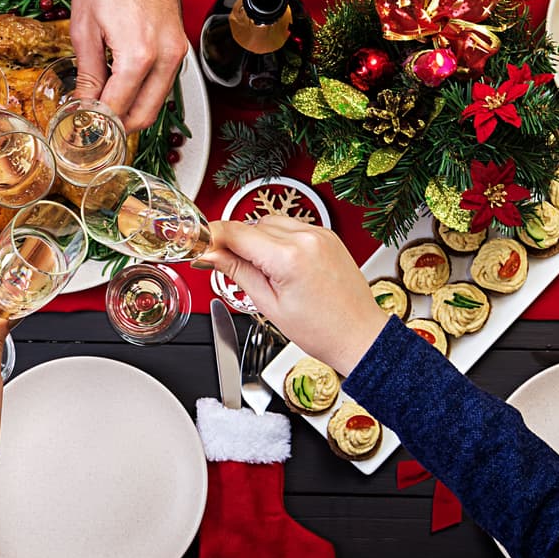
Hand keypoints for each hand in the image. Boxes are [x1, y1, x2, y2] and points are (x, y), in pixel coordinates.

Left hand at [70, 0, 188, 131]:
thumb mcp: (85, 27)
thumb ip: (87, 73)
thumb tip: (84, 103)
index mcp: (139, 54)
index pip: (117, 109)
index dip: (95, 123)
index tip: (79, 127)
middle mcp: (166, 55)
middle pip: (145, 115)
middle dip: (117, 128)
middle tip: (92, 128)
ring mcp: (178, 50)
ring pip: (157, 102)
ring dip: (131, 111)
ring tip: (102, 107)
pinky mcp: (179, 43)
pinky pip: (163, 81)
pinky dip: (144, 92)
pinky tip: (120, 87)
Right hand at [198, 218, 388, 375]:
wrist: (359, 335)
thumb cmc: (322, 330)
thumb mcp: (268, 304)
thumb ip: (237, 272)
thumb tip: (210, 255)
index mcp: (289, 257)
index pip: (237, 232)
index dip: (212, 236)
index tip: (199, 243)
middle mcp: (306, 238)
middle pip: (252, 225)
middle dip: (236, 242)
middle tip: (227, 266)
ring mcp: (319, 233)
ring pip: (270, 222)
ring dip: (257, 239)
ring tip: (262, 270)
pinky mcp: (327, 235)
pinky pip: (291, 226)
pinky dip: (278, 239)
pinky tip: (280, 263)